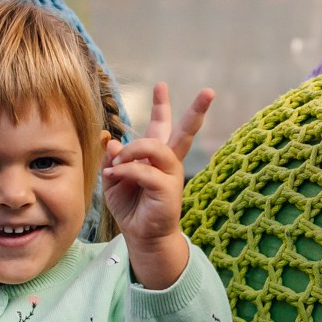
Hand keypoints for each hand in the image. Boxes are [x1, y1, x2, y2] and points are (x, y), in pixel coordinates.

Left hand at [104, 82, 213, 287]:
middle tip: (210, 92)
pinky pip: (143, 170)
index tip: (161, 86)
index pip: (162, 126)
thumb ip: (112, 159)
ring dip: (131, 150)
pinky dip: (126, 170)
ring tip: (117, 163)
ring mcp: (171, 175)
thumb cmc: (131, 207)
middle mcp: (169, 162)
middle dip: (197, 111)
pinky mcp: (168, 189)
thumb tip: (113, 142)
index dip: (161, 106)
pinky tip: (115, 175)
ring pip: (154, 146)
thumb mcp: (113, 179)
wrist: (141, 236)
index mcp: (157, 157)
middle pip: (186, 132)